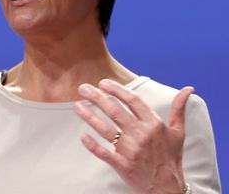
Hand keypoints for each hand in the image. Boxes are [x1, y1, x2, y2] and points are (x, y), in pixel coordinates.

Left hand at [74, 79, 192, 193]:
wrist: (168, 188)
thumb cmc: (171, 157)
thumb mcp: (178, 133)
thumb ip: (179, 109)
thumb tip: (188, 89)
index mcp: (154, 125)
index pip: (132, 100)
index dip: (116, 89)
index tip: (103, 82)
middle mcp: (141, 135)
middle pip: (115, 111)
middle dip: (97, 97)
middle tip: (83, 88)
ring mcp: (131, 150)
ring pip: (105, 129)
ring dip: (89, 116)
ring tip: (77, 105)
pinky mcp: (122, 165)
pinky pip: (104, 152)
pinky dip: (92, 145)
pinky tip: (82, 135)